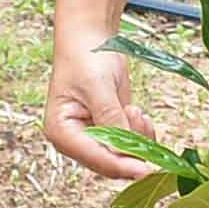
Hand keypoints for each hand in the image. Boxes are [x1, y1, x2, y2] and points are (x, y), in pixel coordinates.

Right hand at [45, 30, 155, 181]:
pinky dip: (140, 133)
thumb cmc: (84, 58)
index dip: (122, 165)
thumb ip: (111, 119)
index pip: (96, 158)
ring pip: (123, 155)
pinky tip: (137, 113)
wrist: (89, 39)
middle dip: (131, 147)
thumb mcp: (97, 87)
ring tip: (133, 109)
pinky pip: (130, 143)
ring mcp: (94, 136)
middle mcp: (76, 140)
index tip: (146, 169)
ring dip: (137, 137)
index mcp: (62, 133)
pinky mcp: (110, 128)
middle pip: (110, 162)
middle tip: (138, 117)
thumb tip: (126, 151)